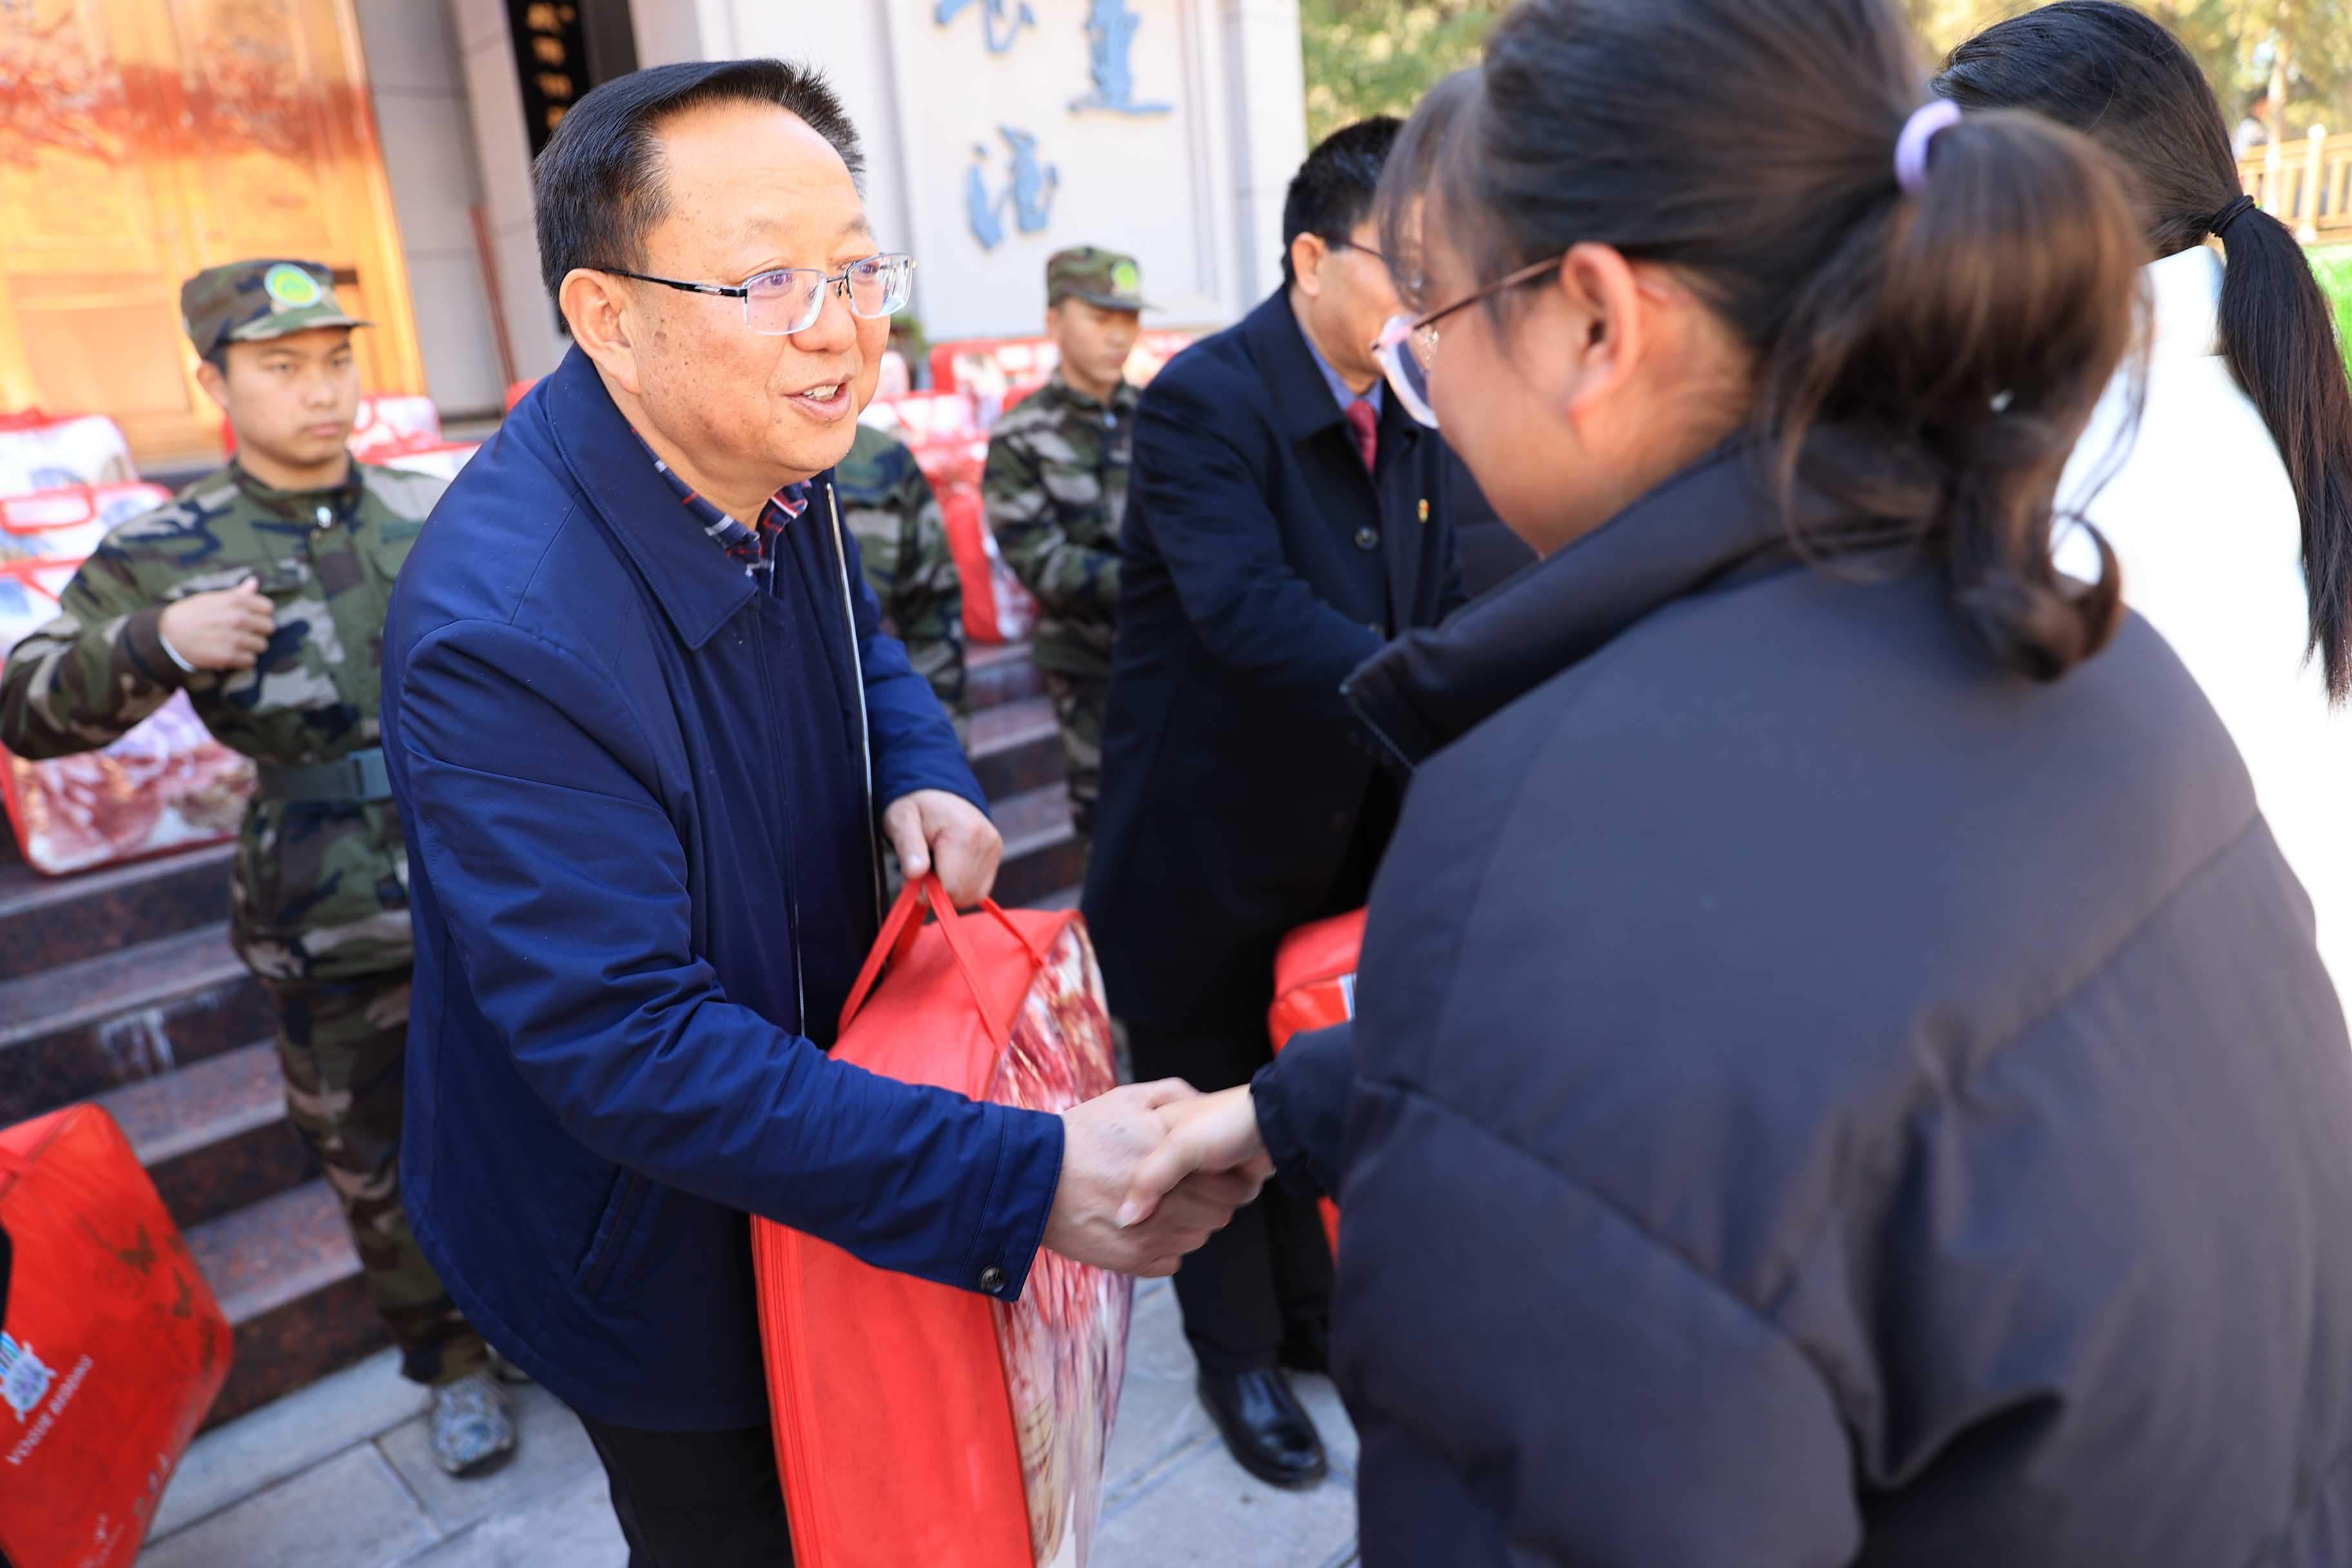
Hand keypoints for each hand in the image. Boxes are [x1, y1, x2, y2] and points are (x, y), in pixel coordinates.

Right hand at [158, 577, 274, 669]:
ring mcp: (235, 639)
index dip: (260, 613)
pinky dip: (242, 659)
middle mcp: (238, 619)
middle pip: (269, 627)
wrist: (167, 635)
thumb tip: (254, 582)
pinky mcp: (229, 656)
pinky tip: (230, 653)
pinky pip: (251, 660)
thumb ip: (237, 593)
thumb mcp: (211, 598)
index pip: (268, 607)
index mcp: (235, 601)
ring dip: (251, 646)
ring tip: (236, 643)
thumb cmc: (189, 614)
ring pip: (262, 645)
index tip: (251, 616)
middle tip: (244, 632)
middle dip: (258, 630)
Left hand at [884, 789, 1001, 905]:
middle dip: (937, 891)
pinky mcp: (996, 855)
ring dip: (948, 890)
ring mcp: (995, 849)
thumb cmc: (916, 807)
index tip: (910, 879)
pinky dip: (960, 887)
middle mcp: (987, 842)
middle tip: (919, 872)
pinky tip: (946, 870)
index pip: (951, 886)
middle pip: (963, 893)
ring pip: (973, 895)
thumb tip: (914, 873)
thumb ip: (908, 847)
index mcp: (965, 833)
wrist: (938, 791)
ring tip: (932, 868)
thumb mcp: (902, 820)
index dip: (927, 892)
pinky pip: (979, 889)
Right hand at [1044, 1080, 1264, 1275]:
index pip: (1228, 1184)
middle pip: (1219, 1214)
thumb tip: (1203, 1102)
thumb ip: (1173, 1095)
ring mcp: (1150, 1238)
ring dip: (1188, 1224)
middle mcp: (1166, 1204)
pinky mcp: (1132, 1262)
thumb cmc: (1079, 1136)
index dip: (1224, 1175)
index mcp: (1171, 1163)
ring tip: (1163, 1205)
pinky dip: (1164, 1247)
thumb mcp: (1125, 1099)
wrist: (1030, 1179)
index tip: (1209, 1168)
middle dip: (1211, 1200)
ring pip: (1197, 1239)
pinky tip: (1145, 1225)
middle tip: (1187, 1187)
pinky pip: (1171, 1261)